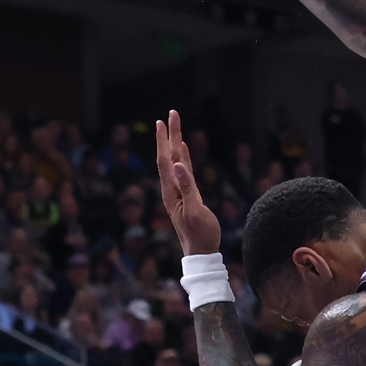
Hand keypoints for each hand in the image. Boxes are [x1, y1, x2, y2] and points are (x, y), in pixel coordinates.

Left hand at [156, 110, 220, 255]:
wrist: (201, 251)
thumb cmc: (200, 234)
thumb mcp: (194, 210)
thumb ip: (187, 187)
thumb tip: (178, 165)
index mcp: (171, 191)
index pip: (165, 160)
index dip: (164, 141)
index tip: (163, 122)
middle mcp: (171, 188)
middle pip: (169, 156)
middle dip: (170, 135)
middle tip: (171, 114)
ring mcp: (178, 191)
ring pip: (175, 161)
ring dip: (175, 143)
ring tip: (175, 126)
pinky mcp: (188, 195)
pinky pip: (183, 170)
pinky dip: (182, 156)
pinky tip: (182, 149)